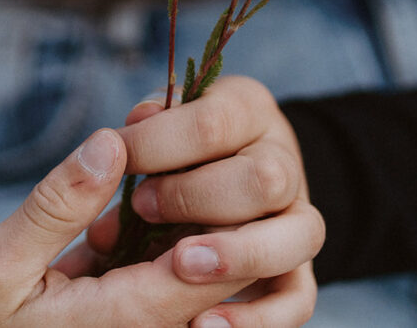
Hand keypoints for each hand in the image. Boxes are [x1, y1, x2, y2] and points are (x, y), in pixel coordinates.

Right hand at [0, 128, 258, 326]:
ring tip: (155, 158)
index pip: (210, 266)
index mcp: (125, 321)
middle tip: (175, 143)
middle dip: (202, 200)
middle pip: (215, 266)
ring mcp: (139, 324)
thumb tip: (112, 143)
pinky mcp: (127, 314)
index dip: (212, 202)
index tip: (190, 149)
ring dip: (181, 212)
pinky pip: (163, 271)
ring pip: (194, 265)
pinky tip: (130, 189)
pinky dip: (155, 230)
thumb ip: (58, 208)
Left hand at [72, 76, 324, 326]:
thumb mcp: (162, 120)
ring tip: (180, 265)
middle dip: (196, 196)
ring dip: (238, 252)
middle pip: (266, 178)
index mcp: (247, 109)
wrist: (218, 174)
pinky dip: (257, 316)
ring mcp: (296, 218)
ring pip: (300, 235)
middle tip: (142, 206)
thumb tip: (120, 136)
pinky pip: (298, 299)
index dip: (156, 143)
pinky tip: (203, 323)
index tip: (116, 157)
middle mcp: (284, 160)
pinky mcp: (295, 273)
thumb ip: (146, 128)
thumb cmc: (174, 144)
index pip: (211, 123)